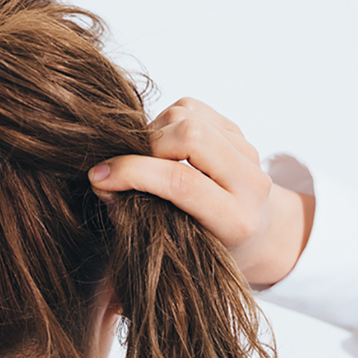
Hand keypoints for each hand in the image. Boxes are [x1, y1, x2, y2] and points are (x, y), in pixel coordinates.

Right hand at [87, 98, 313, 286]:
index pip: (181, 182)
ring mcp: (248, 153)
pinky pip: (191, 108)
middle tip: (124, 164)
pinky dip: (164, 121)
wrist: (258, 235)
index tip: (99, 177)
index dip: (133, 173)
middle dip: (145, 145)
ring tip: (142, 157)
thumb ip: (135, 218)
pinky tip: (161, 146)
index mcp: (235, 220)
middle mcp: (249, 182)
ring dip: (152, 131)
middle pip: (190, 136)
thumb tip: (100, 183)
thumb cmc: (208, 249)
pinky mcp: (239, 132)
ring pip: (188, 115)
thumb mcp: (174, 249)